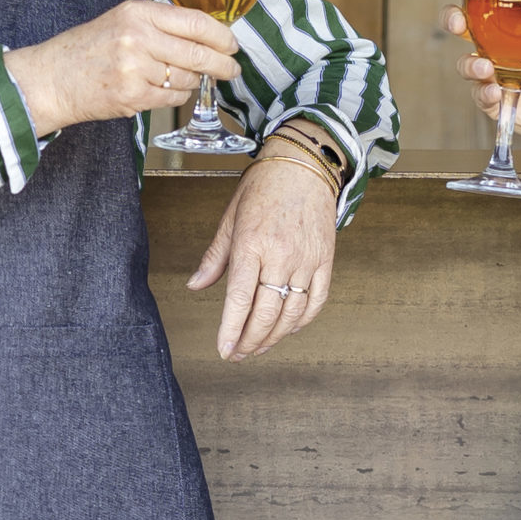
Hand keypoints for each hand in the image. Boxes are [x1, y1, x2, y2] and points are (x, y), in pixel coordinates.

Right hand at [4, 0, 239, 135]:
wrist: (53, 78)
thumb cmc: (88, 49)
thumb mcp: (122, 21)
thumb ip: (160, 24)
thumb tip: (206, 36)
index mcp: (138, 12)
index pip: (195, 22)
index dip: (221, 35)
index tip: (232, 44)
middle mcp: (138, 37)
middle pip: (198, 52)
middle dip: (222, 64)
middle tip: (232, 69)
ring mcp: (136, 69)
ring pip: (187, 79)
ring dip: (192, 82)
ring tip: (178, 78)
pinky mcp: (133, 96)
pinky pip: (172, 99)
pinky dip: (176, 97)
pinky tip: (164, 91)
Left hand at [187, 150, 337, 360]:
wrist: (305, 165)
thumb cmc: (264, 187)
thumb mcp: (231, 218)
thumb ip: (214, 257)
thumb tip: (195, 286)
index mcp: (251, 244)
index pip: (239, 299)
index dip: (231, 330)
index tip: (224, 349)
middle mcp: (280, 255)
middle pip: (266, 313)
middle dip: (250, 340)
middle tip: (238, 354)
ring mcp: (306, 260)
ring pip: (291, 313)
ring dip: (274, 337)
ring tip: (258, 347)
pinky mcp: (325, 261)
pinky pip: (316, 301)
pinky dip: (302, 321)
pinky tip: (287, 330)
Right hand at [446, 0, 520, 141]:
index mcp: (512, 22)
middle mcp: (495, 43)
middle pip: (460, 24)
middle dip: (451, 18)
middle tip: (457, 22)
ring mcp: (491, 71)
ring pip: (465, 62)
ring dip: (470, 63)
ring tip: (486, 68)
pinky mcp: (492, 98)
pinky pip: (479, 94)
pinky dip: (484, 93)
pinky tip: (495, 92)